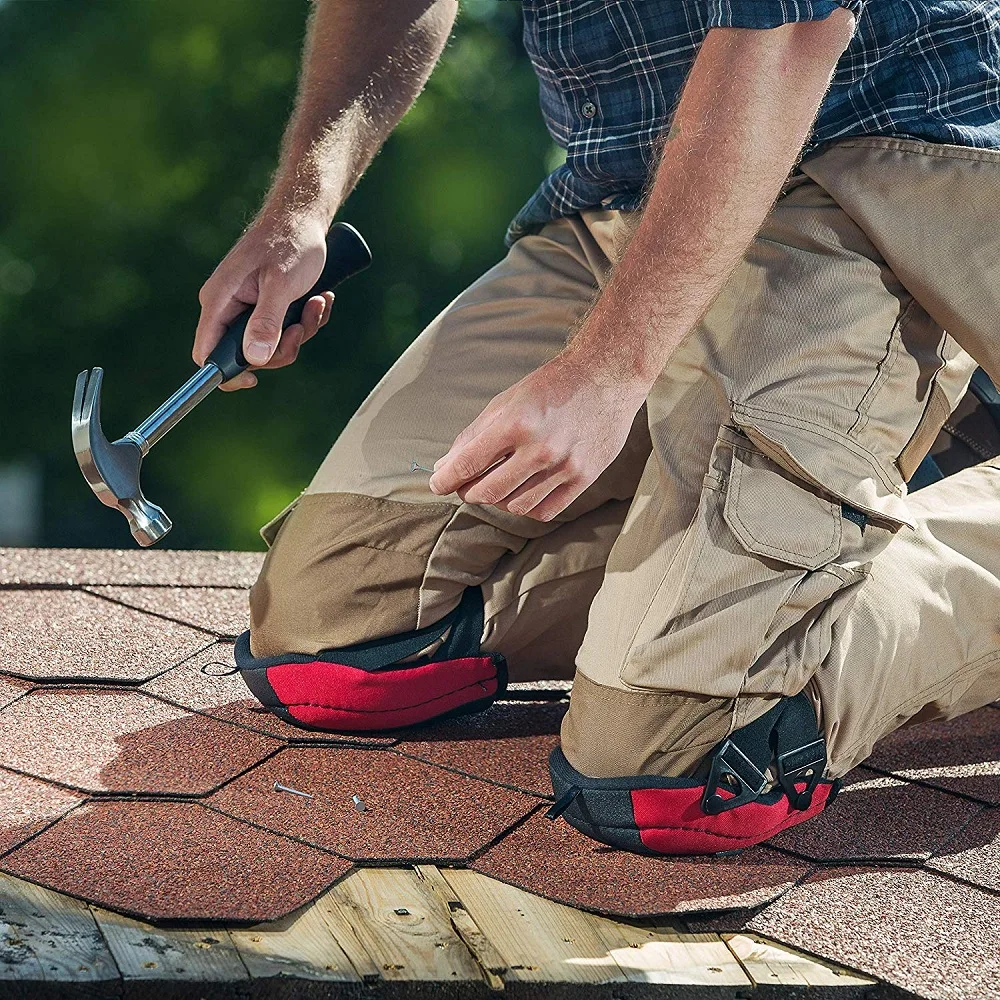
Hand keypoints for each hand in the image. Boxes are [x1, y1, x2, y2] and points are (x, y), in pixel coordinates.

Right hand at [193, 213, 334, 389]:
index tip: (255, 381)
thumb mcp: (282, 284)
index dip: (227, 373)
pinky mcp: (267, 305)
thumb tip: (253, 359)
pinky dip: (307, 320)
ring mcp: (248, 307)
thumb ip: (267, 321)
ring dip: (301, 330)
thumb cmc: (291, 242)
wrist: (304, 216)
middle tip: (301, 325)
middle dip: (282, 346)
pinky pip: (285, 330)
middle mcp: (228, 306)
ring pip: (272, 344)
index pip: (207, 353)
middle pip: (248, 355)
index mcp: (219, 300)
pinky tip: (318, 298)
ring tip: (316, 302)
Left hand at [428, 350, 647, 520]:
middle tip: (466, 485)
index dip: (445, 481)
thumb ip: (474, 436)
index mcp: (516, 423)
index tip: (438, 484)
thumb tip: (444, 467)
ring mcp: (565, 466)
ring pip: (515, 506)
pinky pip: (545, 511)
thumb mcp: (506, 401)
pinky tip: (523, 492)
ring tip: (498, 484)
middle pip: (489, 492)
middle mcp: (541, 449)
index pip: (468, 465)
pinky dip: (526, 507)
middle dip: (469, 492)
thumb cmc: (552, 386)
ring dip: (498, 500)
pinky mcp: (584, 478)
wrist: (607, 376)